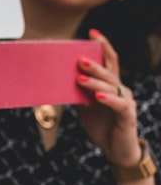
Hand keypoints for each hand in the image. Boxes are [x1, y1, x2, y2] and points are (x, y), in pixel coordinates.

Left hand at [76, 29, 139, 166]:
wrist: (116, 151)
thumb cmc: (102, 125)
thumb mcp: (85, 107)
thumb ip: (77, 93)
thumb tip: (57, 81)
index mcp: (110, 84)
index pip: (110, 60)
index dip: (103, 45)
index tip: (92, 32)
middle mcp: (120, 89)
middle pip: (109, 71)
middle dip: (93, 64)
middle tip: (78, 59)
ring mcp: (126, 102)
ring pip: (111, 86)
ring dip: (95, 81)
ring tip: (79, 77)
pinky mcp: (128, 116)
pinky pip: (119, 104)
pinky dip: (108, 99)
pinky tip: (97, 96)